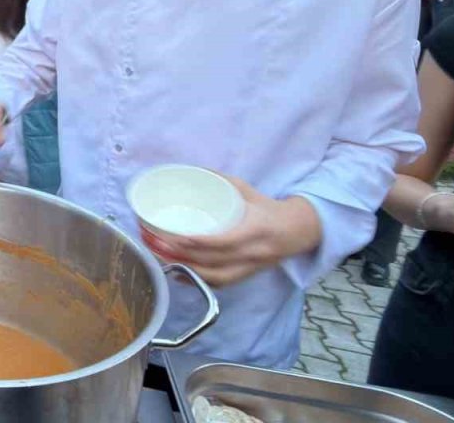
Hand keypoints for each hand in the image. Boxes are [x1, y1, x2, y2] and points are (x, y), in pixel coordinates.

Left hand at [156, 177, 322, 286]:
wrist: (298, 231)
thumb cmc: (268, 208)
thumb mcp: (247, 190)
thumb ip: (220, 181)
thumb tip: (190, 170)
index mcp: (255, 230)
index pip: (225, 241)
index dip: (200, 243)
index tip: (176, 237)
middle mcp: (252, 253)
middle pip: (213, 261)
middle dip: (181, 255)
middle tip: (155, 243)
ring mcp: (249, 268)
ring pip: (213, 276)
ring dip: (184, 269)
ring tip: (159, 256)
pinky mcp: (245, 276)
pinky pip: (219, 283)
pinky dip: (196, 279)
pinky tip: (177, 272)